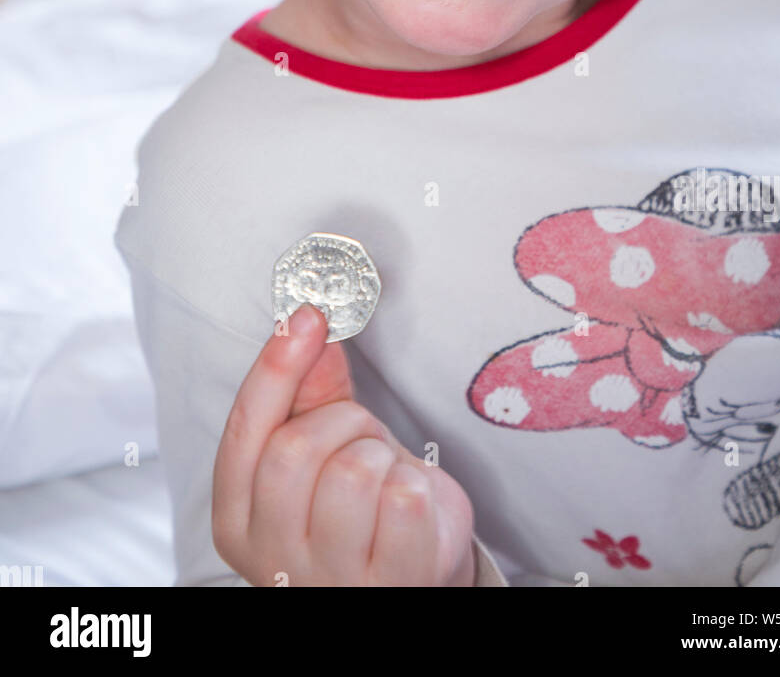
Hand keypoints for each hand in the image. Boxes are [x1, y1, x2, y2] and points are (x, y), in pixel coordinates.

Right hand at [212, 303, 475, 586]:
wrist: (416, 568)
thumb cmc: (364, 508)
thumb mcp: (329, 445)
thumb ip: (310, 393)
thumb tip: (307, 329)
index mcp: (237, 521)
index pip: (244, 433)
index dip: (275, 368)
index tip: (308, 316)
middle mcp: (273, 561)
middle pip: (294, 451)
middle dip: (342, 420)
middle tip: (362, 433)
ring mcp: (331, 582)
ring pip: (351, 475)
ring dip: (382, 456)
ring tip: (385, 478)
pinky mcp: (392, 586)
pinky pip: (404, 502)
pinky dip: (418, 486)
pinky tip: (412, 505)